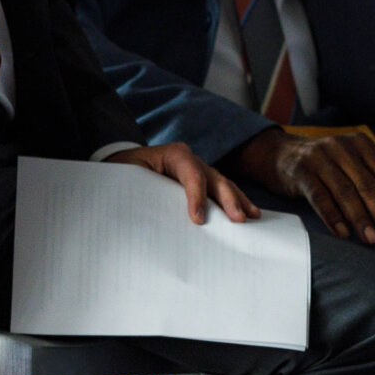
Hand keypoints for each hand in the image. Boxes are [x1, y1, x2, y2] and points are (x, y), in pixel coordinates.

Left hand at [110, 144, 256, 225]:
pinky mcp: (200, 182)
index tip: (197, 220)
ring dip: (238, 200)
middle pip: (213, 178)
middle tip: (239, 219)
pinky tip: (248, 213)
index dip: (196, 195)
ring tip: (252, 216)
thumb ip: (141, 190)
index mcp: (172, 154)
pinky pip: (219, 191)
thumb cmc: (123, 172)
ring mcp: (197, 169)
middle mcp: (190, 159)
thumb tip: (148, 216)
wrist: (122, 164)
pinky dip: (233, 202)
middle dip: (228, 199)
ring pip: (222, 184)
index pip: (191, 172)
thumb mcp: (128, 177)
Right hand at [231, 127, 374, 242]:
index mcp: (360, 144)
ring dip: (361, 218)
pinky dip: (333, 216)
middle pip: (368, 184)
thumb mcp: (348, 165)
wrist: (279, 154)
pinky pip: (320, 196)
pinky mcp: (301, 171)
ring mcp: (320, 157)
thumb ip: (369, 184)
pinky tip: (343, 233)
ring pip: (345, 191)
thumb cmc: (322, 166)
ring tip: (372, 239)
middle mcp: (341, 147)